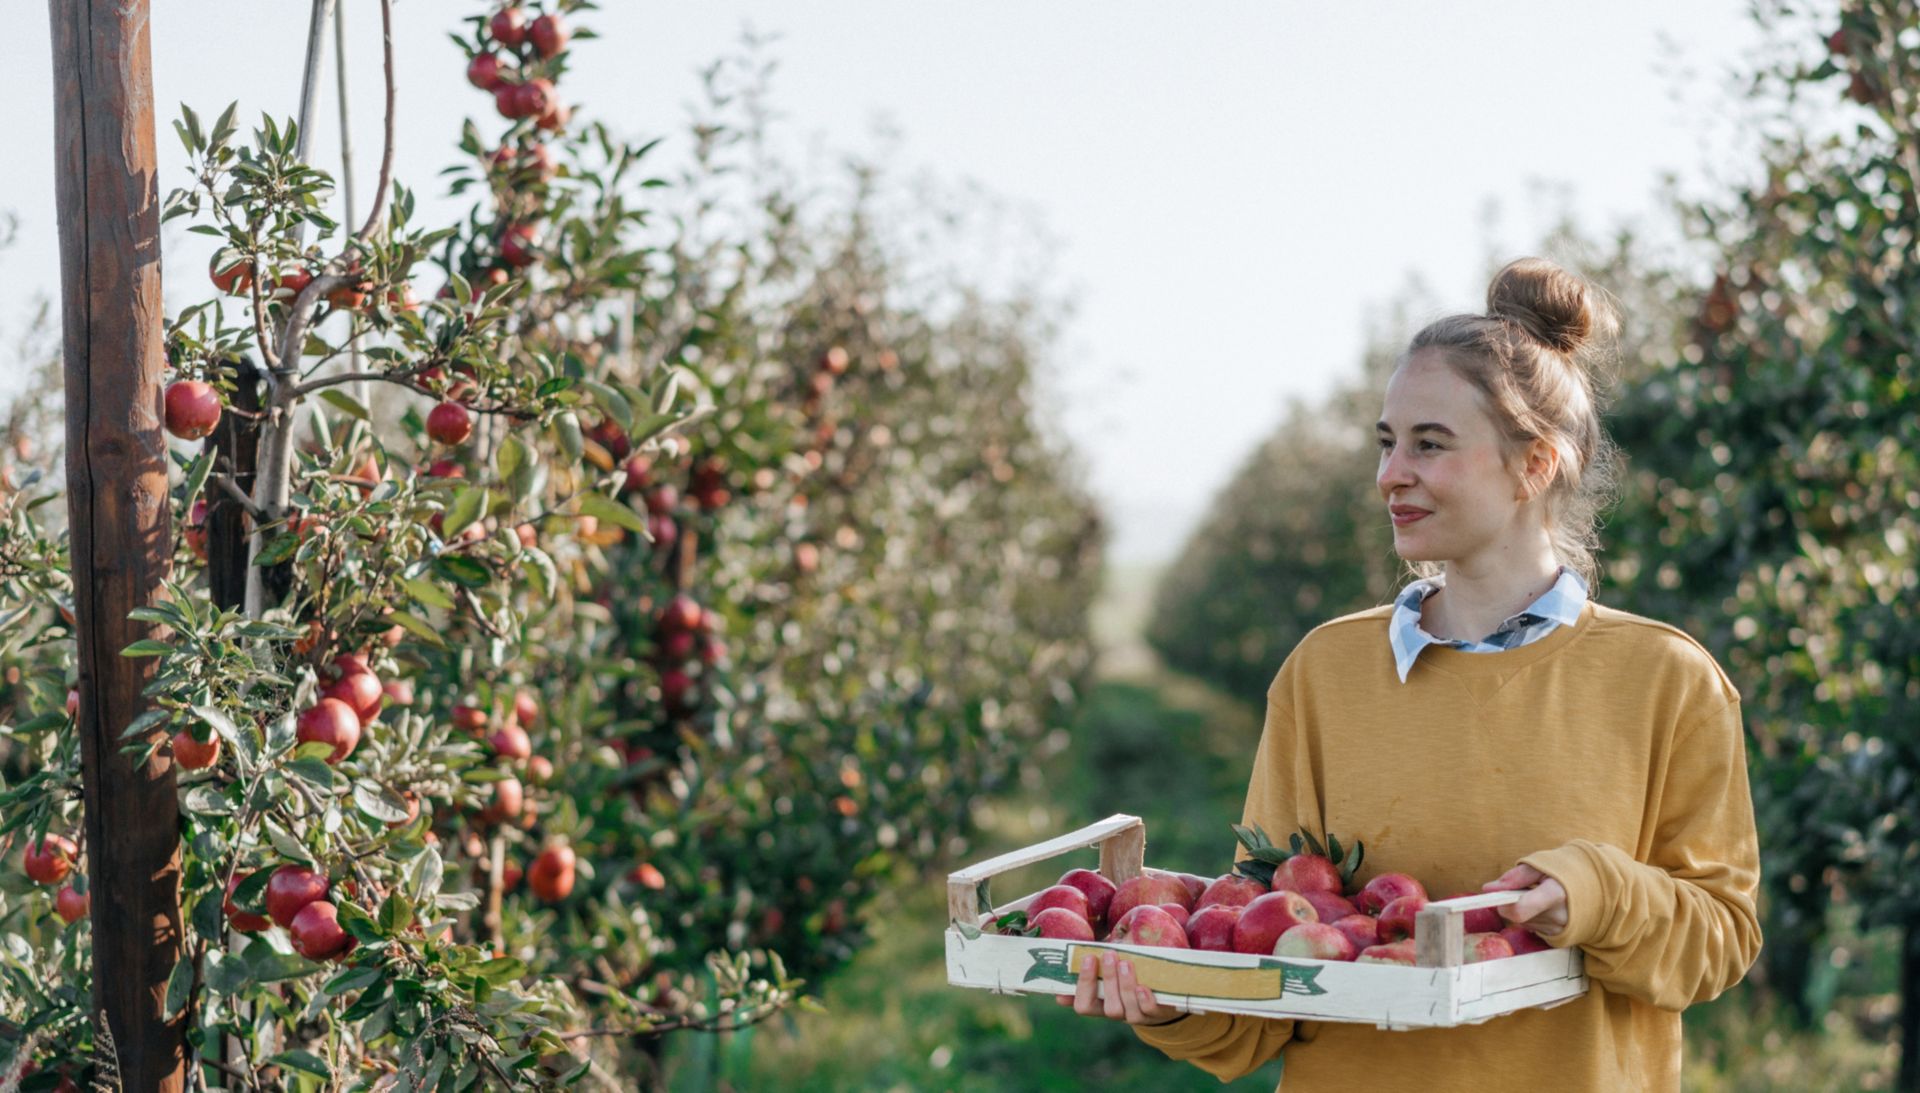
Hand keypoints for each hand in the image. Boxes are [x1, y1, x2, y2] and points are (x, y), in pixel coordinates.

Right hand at [1052, 948, 1181, 1025]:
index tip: (1088, 958)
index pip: (1083, 1005)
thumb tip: (1063, 984)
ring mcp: (1139, 1015)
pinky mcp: (1158, 1013)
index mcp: (1101, 1005)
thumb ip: (1090, 974)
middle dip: (1108, 980)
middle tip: (1108, 955)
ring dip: (1125, 985)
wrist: (1162, 991)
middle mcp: (1119, 1014)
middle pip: (1109, 1008)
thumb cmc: (1127, 975)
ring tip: (1125, 963)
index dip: (1084, 985)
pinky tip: (1143, 986)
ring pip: (1128, 1009)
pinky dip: (1144, 1000)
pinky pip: (1149, 1011)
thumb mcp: (1108, 973)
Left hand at [1481, 864, 1568, 935]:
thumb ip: (1515, 876)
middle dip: (1511, 903)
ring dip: (1522, 910)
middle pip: (1517, 916)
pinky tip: (1544, 908)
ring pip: (1523, 923)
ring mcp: (1561, 930)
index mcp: (1557, 894)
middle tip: (1522, 889)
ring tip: (1537, 896)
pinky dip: (1532, 918)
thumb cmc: (1568, 871)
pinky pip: (1533, 929)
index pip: (1519, 910)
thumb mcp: (1543, 864)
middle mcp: (1560, 916)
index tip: (1495, 893)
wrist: (1599, 887)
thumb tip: (1488, 889)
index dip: (1502, 903)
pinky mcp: (1560, 938)